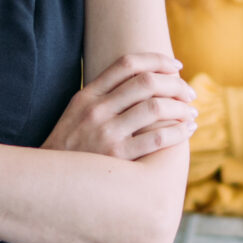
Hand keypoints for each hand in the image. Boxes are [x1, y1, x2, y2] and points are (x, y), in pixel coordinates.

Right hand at [42, 52, 197, 159]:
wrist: (50, 182)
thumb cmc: (71, 148)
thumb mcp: (77, 114)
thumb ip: (103, 96)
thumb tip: (141, 82)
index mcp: (88, 95)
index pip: (127, 63)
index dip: (158, 60)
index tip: (176, 67)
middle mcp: (97, 110)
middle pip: (147, 82)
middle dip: (176, 85)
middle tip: (190, 93)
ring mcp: (107, 133)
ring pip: (156, 107)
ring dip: (181, 108)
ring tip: (192, 113)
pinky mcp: (117, 157)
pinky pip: (157, 138)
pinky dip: (179, 131)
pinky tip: (187, 131)